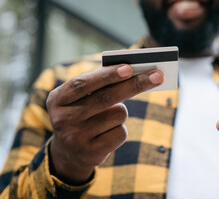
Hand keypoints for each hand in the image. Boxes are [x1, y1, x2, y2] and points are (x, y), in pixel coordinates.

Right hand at [46, 65, 163, 184]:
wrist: (69, 151)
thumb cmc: (82, 113)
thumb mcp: (81, 98)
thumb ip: (100, 85)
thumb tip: (135, 73)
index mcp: (57, 99)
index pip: (83, 83)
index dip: (107, 75)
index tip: (129, 68)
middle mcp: (63, 119)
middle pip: (106, 98)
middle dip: (134, 84)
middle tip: (157, 76)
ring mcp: (76, 138)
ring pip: (119, 114)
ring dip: (122, 111)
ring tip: (108, 116)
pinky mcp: (91, 153)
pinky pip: (121, 133)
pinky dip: (121, 129)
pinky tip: (107, 133)